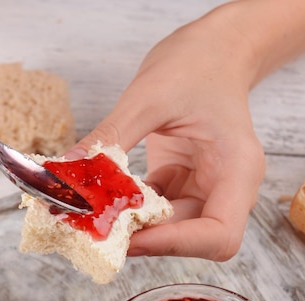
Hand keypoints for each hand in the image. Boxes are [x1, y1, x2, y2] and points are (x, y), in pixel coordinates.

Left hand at [68, 4, 266, 260]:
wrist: (213, 51)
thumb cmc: (198, 64)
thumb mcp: (150, 96)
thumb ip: (111, 136)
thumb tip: (66, 171)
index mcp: (237, 170)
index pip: (218, 235)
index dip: (174, 244)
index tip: (130, 237)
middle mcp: (227, 190)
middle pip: (192, 240)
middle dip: (145, 238)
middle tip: (96, 231)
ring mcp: (205, 191)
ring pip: (170, 231)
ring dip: (132, 228)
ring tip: (92, 218)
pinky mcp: (183, 188)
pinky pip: (155, 212)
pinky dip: (128, 211)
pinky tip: (102, 202)